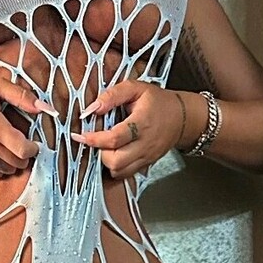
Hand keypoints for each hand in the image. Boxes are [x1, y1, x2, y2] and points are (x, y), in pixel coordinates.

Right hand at [0, 67, 47, 177]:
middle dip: (24, 155)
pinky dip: (0, 166)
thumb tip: (45, 108)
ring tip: (8, 147)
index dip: (33, 148)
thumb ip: (22, 96)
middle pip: (17, 162)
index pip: (23, 150)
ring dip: (12, 161)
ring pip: (7, 170)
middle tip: (22, 143)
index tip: (33, 143)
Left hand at [78, 81, 195, 179]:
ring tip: (104, 147)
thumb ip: (112, 95)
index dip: (94, 139)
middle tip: (95, 141)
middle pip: (115, 161)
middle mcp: (144, 144)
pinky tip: (113, 154)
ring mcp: (146, 157)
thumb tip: (92, 108)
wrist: (182, 118)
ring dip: (106, 162)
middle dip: (100, 153)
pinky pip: (126, 174)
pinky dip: (115, 168)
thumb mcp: (136, 88)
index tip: (80, 135)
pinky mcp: (146, 164)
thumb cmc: (157, 102)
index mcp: (141, 123)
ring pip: (119, 171)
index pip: (114, 138)